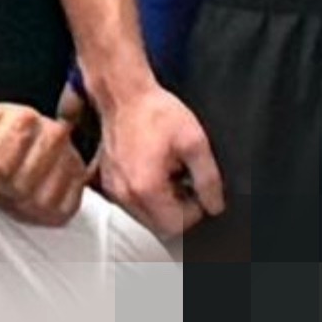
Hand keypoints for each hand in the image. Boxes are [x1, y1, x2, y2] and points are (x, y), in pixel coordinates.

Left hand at [0, 103, 88, 228]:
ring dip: (24, 205)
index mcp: (24, 119)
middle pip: (22, 186)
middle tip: (1, 183)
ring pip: (43, 202)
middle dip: (5, 191)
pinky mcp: (79, 182)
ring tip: (16, 191)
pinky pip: (63, 212)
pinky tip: (33, 199)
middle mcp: (55, 133)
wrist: (7, 144)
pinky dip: (44, 214)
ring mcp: (71, 157)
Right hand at [95, 78, 224, 237]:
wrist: (125, 95)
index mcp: (146, 188)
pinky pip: (132, 203)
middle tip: (185, 178)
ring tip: (169, 171)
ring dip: (162, 203)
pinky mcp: (107, 183)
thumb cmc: (156, 113)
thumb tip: (215, 206)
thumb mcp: (194, 141)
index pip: (177, 226)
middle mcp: (125, 195)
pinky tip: (153, 169)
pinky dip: (145, 194)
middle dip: (178, 208)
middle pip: (159, 226)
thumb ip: (208, 178)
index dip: (195, 210)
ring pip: (145, 216)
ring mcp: (113, 190)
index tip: (198, 189)